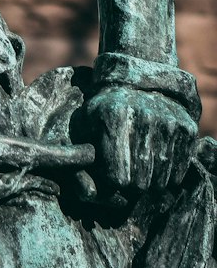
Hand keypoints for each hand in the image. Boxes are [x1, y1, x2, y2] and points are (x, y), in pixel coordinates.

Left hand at [81, 85, 196, 202]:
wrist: (139, 81)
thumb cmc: (106, 109)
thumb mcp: (86, 121)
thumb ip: (82, 150)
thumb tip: (87, 186)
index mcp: (115, 116)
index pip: (118, 177)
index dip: (113, 182)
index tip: (112, 176)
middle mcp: (145, 117)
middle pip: (140, 182)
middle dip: (132, 185)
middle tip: (128, 176)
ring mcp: (169, 123)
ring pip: (161, 180)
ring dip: (150, 183)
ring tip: (141, 170)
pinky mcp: (187, 128)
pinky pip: (179, 171)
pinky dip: (168, 176)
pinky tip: (157, 166)